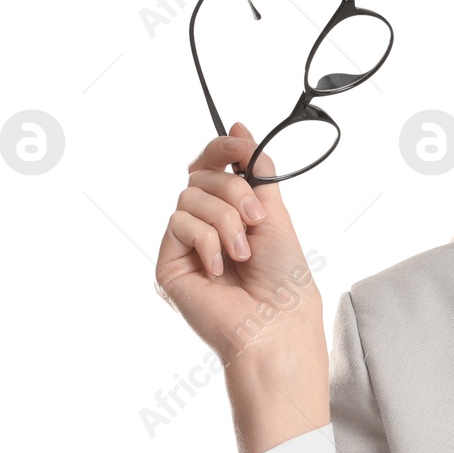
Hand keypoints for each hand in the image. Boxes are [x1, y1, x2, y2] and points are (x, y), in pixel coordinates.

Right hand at [154, 123, 329, 452]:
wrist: (276, 325)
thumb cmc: (285, 282)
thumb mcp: (276, 216)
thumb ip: (256, 173)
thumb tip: (239, 128)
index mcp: (232, 215)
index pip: (212, 167)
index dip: (223, 149)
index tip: (241, 142)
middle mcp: (205, 228)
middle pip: (200, 176)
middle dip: (233, 192)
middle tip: (257, 221)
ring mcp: (185, 246)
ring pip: (189, 197)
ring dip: (225, 221)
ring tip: (243, 253)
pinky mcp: (168, 264)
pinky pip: (179, 223)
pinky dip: (207, 241)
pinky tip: (221, 268)